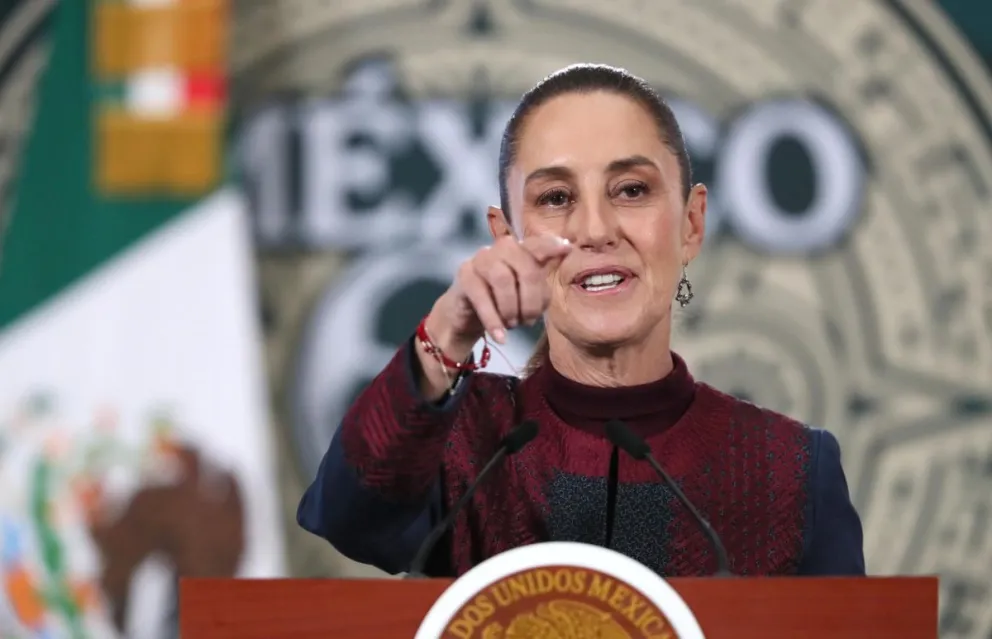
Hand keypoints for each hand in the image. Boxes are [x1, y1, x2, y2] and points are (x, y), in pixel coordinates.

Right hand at [427, 234, 571, 352]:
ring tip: (512, 325)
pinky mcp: (464, 276)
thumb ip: (542, 286)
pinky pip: (481, 297)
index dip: (552, 246)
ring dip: (511, 308)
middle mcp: (502, 249)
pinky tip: (500, 337)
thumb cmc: (502, 304)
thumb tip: (561, 262)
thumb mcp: (527, 297)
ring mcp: (481, 259)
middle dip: (532, 299)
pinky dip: (493, 320)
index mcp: (521, 252)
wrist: (466, 317)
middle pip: (526, 267)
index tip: (567, 249)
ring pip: (503, 279)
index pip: (538, 244)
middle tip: (530, 321)